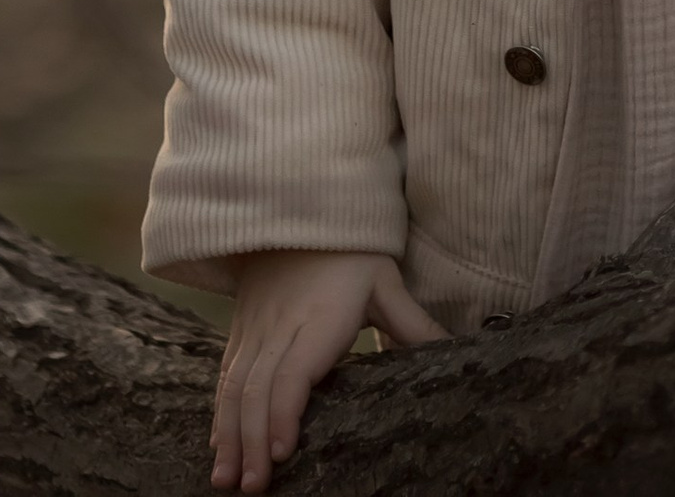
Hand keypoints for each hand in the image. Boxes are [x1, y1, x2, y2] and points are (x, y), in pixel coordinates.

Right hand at [211, 250, 441, 488]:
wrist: (301, 206)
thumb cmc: (352, 248)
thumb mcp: (385, 280)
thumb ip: (413, 323)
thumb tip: (456, 353)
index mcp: (319, 318)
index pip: (294, 371)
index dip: (284, 413)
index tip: (281, 452)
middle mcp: (280, 326)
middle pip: (257, 389)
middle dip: (251, 442)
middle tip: (254, 489)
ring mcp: (256, 327)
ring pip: (235, 385)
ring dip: (228, 435)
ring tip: (226, 482)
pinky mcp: (241, 328)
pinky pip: (226, 374)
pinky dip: (219, 413)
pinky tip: (218, 447)